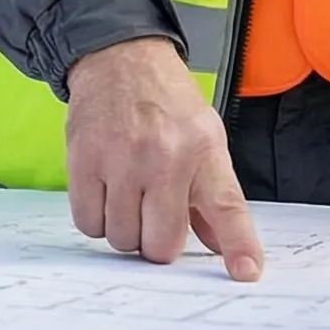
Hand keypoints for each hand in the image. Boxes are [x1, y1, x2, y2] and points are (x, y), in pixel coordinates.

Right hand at [64, 38, 264, 279]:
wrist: (118, 58)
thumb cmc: (166, 103)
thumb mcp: (205, 139)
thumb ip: (214, 198)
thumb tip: (226, 251)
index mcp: (203, 151)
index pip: (227, 208)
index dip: (239, 245)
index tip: (245, 272)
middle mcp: (164, 156)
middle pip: (160, 243)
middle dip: (157, 242)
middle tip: (154, 217)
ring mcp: (120, 159)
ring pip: (121, 238)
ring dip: (124, 229)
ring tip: (128, 196)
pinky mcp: (83, 160)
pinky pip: (88, 223)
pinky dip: (96, 218)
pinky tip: (105, 192)